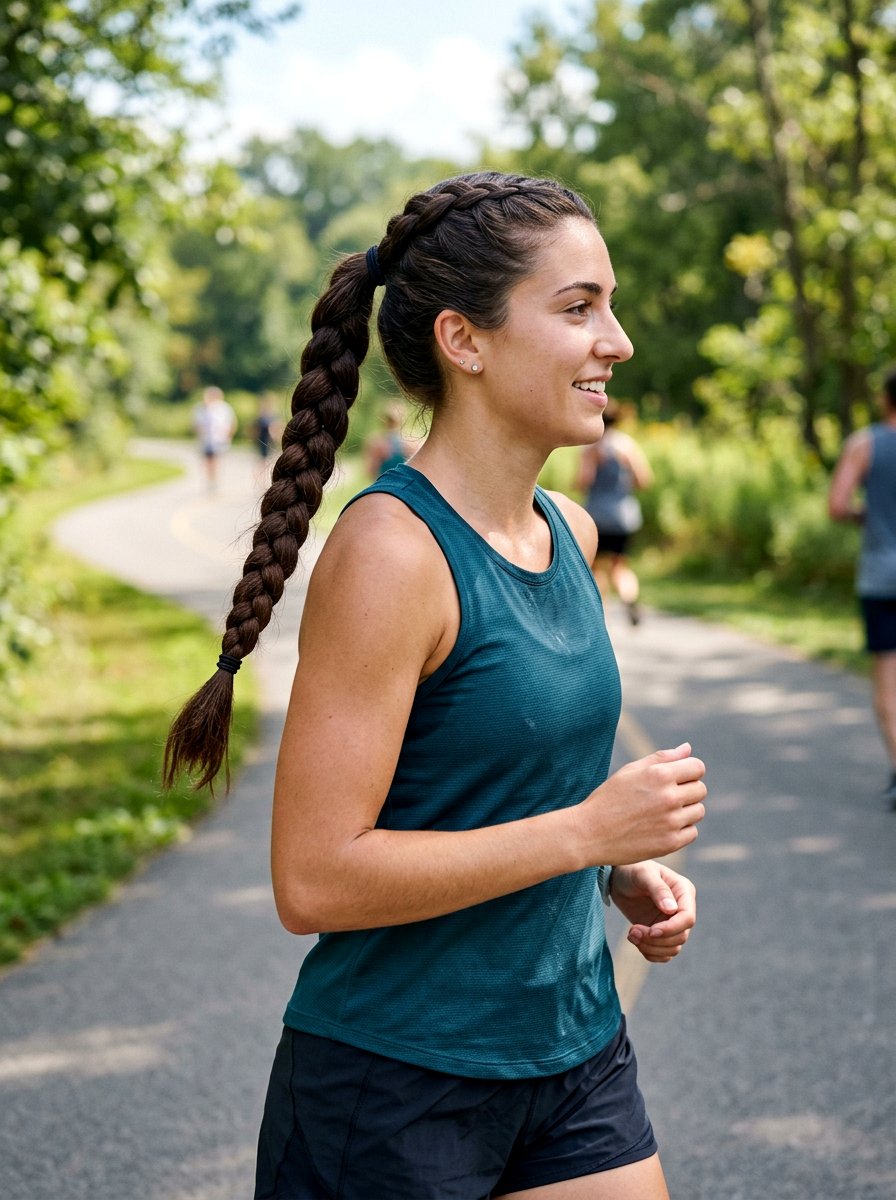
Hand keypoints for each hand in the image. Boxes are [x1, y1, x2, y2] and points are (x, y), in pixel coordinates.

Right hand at [577, 743, 706, 864]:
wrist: (590, 834)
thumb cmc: (608, 798)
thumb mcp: (631, 771)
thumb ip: (662, 758)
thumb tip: (688, 748)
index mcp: (659, 774)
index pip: (698, 767)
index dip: (688, 771)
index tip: (676, 779)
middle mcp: (669, 797)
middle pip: (700, 789)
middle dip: (687, 790)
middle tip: (665, 798)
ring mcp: (671, 821)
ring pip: (698, 811)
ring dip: (686, 811)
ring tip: (662, 813)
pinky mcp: (671, 843)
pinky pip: (692, 832)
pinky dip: (681, 830)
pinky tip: (662, 828)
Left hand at [611, 860, 696, 963]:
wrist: (618, 878)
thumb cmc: (632, 869)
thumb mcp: (643, 874)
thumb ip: (658, 889)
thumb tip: (672, 910)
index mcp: (684, 891)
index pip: (688, 918)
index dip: (671, 929)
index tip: (651, 931)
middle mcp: (682, 909)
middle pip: (681, 936)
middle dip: (656, 939)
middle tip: (632, 931)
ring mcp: (672, 923)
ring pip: (673, 948)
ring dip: (651, 947)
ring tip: (631, 934)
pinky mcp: (661, 933)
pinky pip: (664, 953)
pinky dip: (650, 953)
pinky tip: (635, 941)